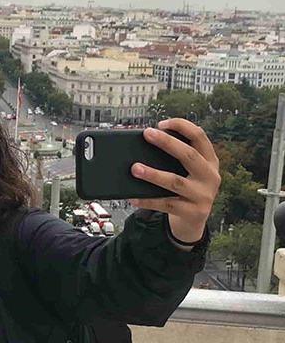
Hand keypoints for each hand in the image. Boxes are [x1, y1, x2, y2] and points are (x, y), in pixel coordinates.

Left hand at [128, 118, 219, 243]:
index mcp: (210, 160)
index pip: (199, 136)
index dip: (182, 126)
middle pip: (189, 155)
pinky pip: (166, 204)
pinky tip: (133, 197)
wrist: (195, 220)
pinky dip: (147, 200)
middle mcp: (210, 176)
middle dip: (167, 142)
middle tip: (147, 134)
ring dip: (153, 174)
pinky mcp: (194, 213)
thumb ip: (175, 157)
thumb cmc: (186, 188)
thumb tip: (146, 142)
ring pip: (175, 182)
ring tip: (135, 168)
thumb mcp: (189, 171)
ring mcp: (203, 195)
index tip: (161, 123)